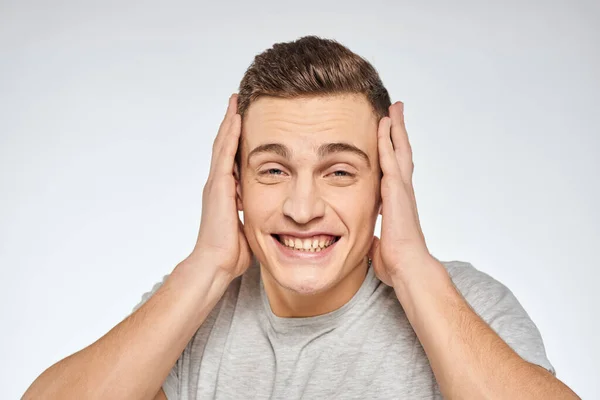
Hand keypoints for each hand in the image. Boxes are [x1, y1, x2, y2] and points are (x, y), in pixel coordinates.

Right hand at [190, 94, 251, 280]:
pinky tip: (236, 119)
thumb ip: (254, 214)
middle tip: (237, 103)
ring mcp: (216, 183)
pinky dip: (230, 135)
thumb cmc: (232, 251)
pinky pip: (225, 154)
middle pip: (224, 146)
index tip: (244, 122)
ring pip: (223, 145)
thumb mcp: (249, 225)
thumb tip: (270, 214)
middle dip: (231, 124)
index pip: (231, 158)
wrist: (216, 262)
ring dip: (229, 122)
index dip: (237, 139)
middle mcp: (218, 184)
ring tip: (235, 102)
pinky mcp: (218, 186)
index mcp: (225, 192)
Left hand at [369, 102, 430, 285]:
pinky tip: (384, 125)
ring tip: (393, 109)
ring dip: (395, 129)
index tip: (390, 137)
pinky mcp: (396, 190)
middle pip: (401, 153)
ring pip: (399, 150)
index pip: (395, 170)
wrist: (408, 267)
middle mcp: (402, 191)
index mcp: (398, 202)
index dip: (393, 152)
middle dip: (398, 132)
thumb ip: (375, 239)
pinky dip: (387, 140)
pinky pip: (390, 159)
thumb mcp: (380, 245)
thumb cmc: (396, 261)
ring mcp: (401, 189)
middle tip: (396, 111)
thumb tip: (369, 244)